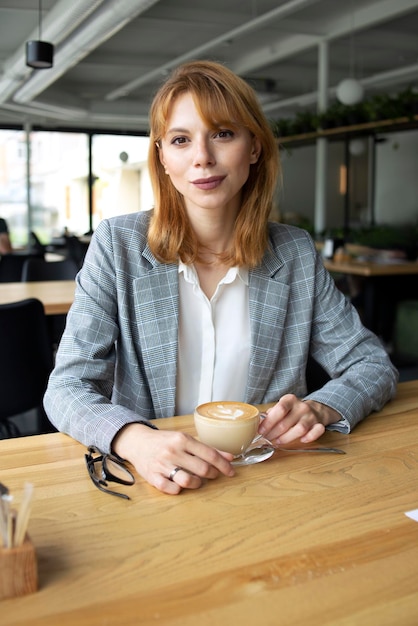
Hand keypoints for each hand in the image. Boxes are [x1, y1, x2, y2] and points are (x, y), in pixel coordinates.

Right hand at [112, 424, 233, 494]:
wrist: (137, 442)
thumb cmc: (165, 441)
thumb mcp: (185, 439)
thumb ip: (207, 449)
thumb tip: (230, 457)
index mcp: (182, 439)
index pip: (210, 454)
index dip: (224, 465)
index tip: (231, 472)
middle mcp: (173, 451)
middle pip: (202, 469)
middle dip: (213, 474)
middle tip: (214, 475)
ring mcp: (162, 465)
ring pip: (188, 481)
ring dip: (198, 483)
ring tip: (198, 481)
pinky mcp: (153, 477)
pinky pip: (172, 489)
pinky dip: (180, 489)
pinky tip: (180, 485)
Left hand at [258, 394, 340, 444]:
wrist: (315, 410)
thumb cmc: (293, 410)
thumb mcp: (282, 407)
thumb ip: (271, 414)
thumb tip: (257, 422)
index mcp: (290, 400)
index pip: (280, 409)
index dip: (269, 422)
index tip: (261, 430)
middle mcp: (301, 407)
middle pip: (286, 423)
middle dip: (273, 433)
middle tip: (266, 438)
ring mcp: (311, 416)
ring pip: (299, 429)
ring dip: (286, 438)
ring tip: (278, 441)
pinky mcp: (319, 425)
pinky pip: (316, 432)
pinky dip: (309, 437)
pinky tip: (301, 440)